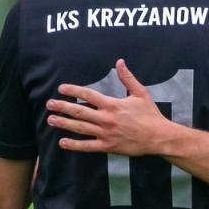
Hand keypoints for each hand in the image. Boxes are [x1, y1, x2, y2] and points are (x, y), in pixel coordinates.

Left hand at [48, 60, 174, 155]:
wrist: (158, 137)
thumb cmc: (150, 115)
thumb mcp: (140, 93)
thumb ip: (127, 78)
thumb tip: (120, 62)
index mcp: (112, 104)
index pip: (88, 94)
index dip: (73, 90)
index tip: (62, 89)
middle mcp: (106, 118)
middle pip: (79, 111)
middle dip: (62, 107)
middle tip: (49, 104)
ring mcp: (105, 133)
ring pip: (80, 128)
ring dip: (64, 123)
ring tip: (51, 120)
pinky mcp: (108, 146)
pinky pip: (87, 146)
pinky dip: (74, 145)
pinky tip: (63, 142)